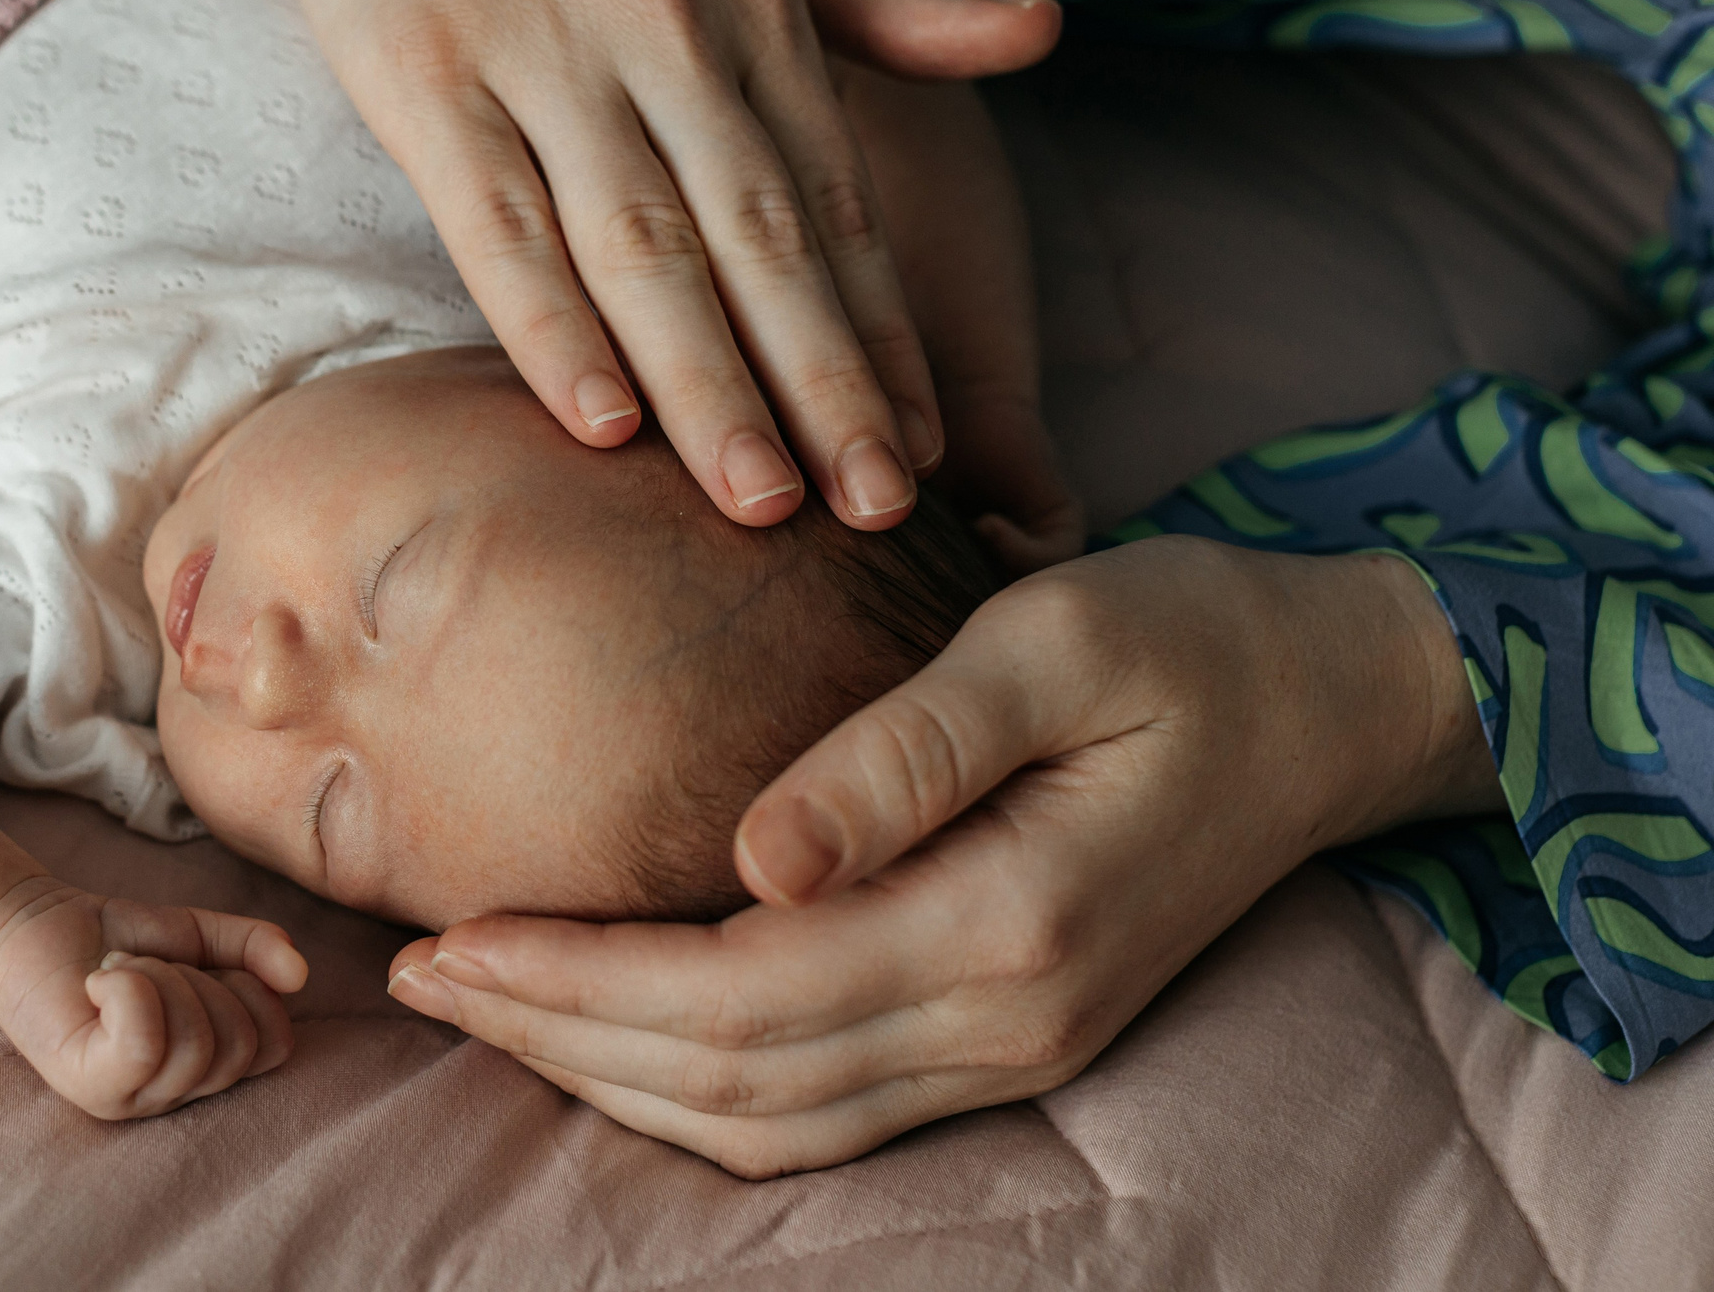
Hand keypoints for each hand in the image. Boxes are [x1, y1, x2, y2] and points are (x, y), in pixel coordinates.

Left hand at [0, 878, 308, 1120]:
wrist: (34, 922)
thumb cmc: (116, 939)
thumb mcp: (202, 936)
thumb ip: (256, 948)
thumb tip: (300, 973)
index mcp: (204, 1068)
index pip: (274, 1044)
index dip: (248, 986)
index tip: (194, 965)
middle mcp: (170, 1096)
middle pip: (237, 1045)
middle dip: (197, 979)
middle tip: (145, 966)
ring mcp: (129, 1100)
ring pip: (194, 1043)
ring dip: (157, 978)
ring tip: (118, 972)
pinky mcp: (89, 1086)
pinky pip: (144, 1044)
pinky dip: (130, 990)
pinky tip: (100, 980)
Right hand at [123, 0, 1059, 531]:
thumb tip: (1037, 37)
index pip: (832, 196)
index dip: (881, 330)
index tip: (926, 446)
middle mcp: (660, 23)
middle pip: (757, 238)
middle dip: (825, 385)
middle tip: (877, 511)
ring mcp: (540, 50)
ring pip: (640, 248)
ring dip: (707, 386)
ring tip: (760, 504)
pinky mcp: (423, 75)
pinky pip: (498, 223)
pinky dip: (549, 326)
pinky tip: (596, 423)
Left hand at [386, 538, 1497, 1175]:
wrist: (1337, 701)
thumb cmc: (1190, 640)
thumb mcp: (1051, 644)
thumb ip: (903, 753)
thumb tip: (754, 858)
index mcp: (1005, 923)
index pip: (740, 992)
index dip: (579, 978)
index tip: (448, 932)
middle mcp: (1005, 1021)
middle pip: (736, 1080)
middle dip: (560, 1037)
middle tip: (422, 973)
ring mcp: (1014, 1047)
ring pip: (772, 1119)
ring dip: (615, 1076)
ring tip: (488, 1006)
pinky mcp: (1010, 1034)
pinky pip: (826, 1108)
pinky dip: (702, 1088)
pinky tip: (619, 1032)